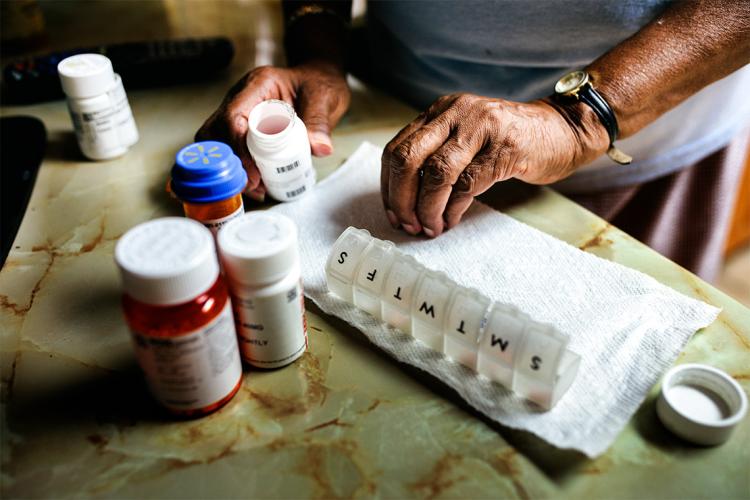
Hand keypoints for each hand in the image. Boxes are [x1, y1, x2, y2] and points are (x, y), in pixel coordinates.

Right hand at [196, 61, 350, 199]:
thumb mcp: (324, 98)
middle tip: (252, 185)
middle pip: (216, 131)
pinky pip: (231, 149)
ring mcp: (239, 112)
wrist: (319, 81)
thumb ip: (320, 122)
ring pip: (218, 142)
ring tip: (256, 188)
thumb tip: (320, 148)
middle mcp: (242, 97)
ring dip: (232, 167)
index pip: (234, 115)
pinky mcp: (243, 127)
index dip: (238, 147)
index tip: (253, 173)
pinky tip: (256, 184)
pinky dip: (239, 168)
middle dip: (230, 162)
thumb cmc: (319, 84)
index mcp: (258, 85)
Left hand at [380, 93, 607, 235]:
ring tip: (430, 228)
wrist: (564, 129)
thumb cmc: (510, 140)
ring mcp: (480, 128)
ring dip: (427, 209)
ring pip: (436, 174)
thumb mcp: (465, 137)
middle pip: (408, 159)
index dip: (389, 187)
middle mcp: (455, 113)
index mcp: (440, 111)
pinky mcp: (504, 149)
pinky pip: (467, 185)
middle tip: (408, 225)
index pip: (397, 149)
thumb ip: (436, 155)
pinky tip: (451, 221)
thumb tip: (404, 202)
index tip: (394, 214)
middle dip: (400, 200)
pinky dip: (453, 209)